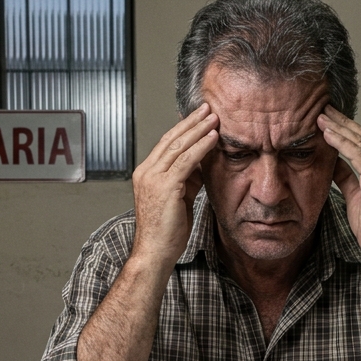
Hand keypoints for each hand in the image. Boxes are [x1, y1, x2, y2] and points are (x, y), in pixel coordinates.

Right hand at [130, 104, 218, 264]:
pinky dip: (201, 147)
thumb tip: (203, 164)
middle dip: (191, 122)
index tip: (198, 117)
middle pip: (170, 139)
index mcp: (146, 174)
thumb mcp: (178, 199)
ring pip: (178, 146)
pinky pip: (187, 161)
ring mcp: (153, 178)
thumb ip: (188, 179)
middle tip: (207, 108)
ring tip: (214, 118)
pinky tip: (213, 138)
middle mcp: (146, 172)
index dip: (183, 128)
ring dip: (199, 130)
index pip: (165, 144)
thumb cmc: (166, 232)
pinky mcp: (165, 187)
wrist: (155, 253)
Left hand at [318, 106, 360, 261]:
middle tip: (323, 109)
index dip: (349, 128)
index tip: (331, 118)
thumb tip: (333, 162)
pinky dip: (341, 142)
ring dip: (338, 128)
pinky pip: (357, 154)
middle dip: (342, 122)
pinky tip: (327, 134)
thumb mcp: (356, 195)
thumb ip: (347, 176)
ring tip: (320, 117)